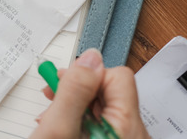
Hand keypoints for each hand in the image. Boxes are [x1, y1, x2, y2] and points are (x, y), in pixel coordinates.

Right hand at [30, 49, 149, 138]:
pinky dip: (80, 119)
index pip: (118, 76)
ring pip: (104, 106)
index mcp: (127, 126)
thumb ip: (75, 89)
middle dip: (78, 89)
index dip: (87, 75)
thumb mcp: (60, 127)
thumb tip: (91, 57)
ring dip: (76, 104)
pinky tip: (62, 125)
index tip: (65, 82)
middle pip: (111, 90)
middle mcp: (133, 133)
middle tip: (54, 95)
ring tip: (53, 113)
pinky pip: (102, 121)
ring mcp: (124, 138)